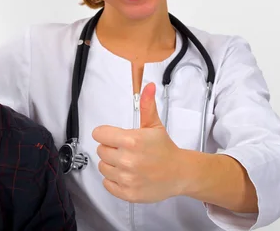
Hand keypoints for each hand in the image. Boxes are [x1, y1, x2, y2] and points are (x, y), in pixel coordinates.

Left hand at [92, 83, 183, 202]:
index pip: (99, 134)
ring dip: (112, 165)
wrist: (180, 173)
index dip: (106, 134)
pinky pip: (107, 184)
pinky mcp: (127, 193)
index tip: (115, 137)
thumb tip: (148, 86)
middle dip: (111, 149)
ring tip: (127, 163)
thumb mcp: (154, 125)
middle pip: (100, 150)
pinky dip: (114, 180)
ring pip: (103, 167)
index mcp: (131, 141)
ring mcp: (127, 178)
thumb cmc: (165, 149)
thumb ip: (147, 105)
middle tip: (126, 150)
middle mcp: (127, 160)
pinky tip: (127, 175)